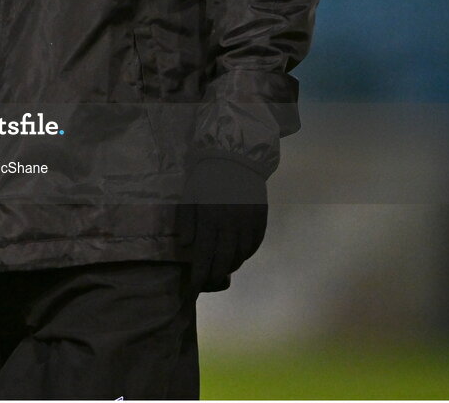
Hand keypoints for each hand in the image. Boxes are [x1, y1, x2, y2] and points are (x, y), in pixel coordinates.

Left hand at [177, 156, 267, 293]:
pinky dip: (244, 255)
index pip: (204, 257)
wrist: (237, 157)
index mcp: (210, 218)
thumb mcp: (190, 194)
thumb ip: (187, 220)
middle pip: (223, 262)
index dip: (199, 278)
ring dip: (229, 266)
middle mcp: (231, 225)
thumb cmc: (207, 176)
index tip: (192, 291)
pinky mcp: (260, 220)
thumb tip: (187, 246)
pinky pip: (253, 246)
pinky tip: (237, 255)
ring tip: (220, 268)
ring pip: (240, 256)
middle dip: (213, 277)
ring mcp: (248, 224)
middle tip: (206, 283)